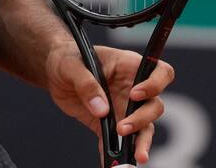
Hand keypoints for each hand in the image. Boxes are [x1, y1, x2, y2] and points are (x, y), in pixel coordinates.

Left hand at [46, 43, 174, 165]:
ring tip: (133, 157)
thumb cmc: (68, 58)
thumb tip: (101, 109)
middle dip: (143, 120)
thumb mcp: (72, 65)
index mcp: (129, 66)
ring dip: (140, 142)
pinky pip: (119, 143)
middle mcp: (133, 89)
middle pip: (154, 106)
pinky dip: (116, 154)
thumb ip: (86, 83)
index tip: (135, 96)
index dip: (154, 85)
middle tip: (123, 129)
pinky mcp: (112, 125)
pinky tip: (109, 163)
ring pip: (144, 128)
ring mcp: (125, 108)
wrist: (56, 73)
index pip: (160, 73)